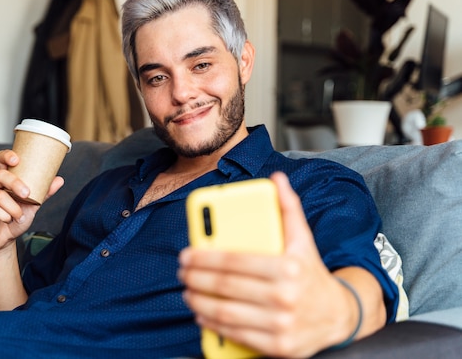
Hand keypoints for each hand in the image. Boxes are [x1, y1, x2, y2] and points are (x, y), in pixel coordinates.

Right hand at [0, 149, 63, 254]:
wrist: (5, 238)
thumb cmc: (16, 217)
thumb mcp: (33, 204)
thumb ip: (44, 192)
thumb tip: (60, 179)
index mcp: (5, 180)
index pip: (1, 160)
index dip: (6, 156)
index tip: (16, 159)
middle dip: (14, 183)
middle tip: (26, 194)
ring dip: (13, 207)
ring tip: (20, 216)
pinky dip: (5, 216)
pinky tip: (9, 220)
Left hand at [178, 172, 362, 356]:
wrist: (338, 316)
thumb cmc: (311, 273)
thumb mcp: (303, 239)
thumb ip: (288, 208)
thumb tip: (277, 180)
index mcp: (288, 267)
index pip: (235, 261)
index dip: (205, 257)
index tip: (187, 254)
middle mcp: (285, 296)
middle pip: (226, 286)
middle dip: (196, 278)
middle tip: (183, 272)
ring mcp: (281, 324)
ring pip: (226, 312)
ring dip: (199, 301)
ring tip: (187, 290)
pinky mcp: (278, 346)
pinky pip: (236, 334)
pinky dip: (212, 324)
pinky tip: (202, 313)